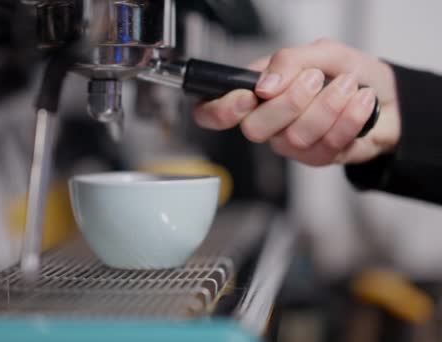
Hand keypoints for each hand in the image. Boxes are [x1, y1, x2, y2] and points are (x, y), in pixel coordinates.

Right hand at [192, 38, 400, 165]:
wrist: (388, 96)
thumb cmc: (349, 73)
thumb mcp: (320, 52)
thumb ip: (288, 61)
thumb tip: (263, 85)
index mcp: (256, 93)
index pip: (213, 112)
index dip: (221, 110)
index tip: (249, 97)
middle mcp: (267, 122)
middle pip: (255, 128)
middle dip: (292, 101)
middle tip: (316, 79)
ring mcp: (290, 143)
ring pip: (294, 138)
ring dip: (329, 105)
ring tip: (349, 86)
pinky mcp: (316, 158)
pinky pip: (325, 146)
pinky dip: (349, 118)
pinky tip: (360, 102)